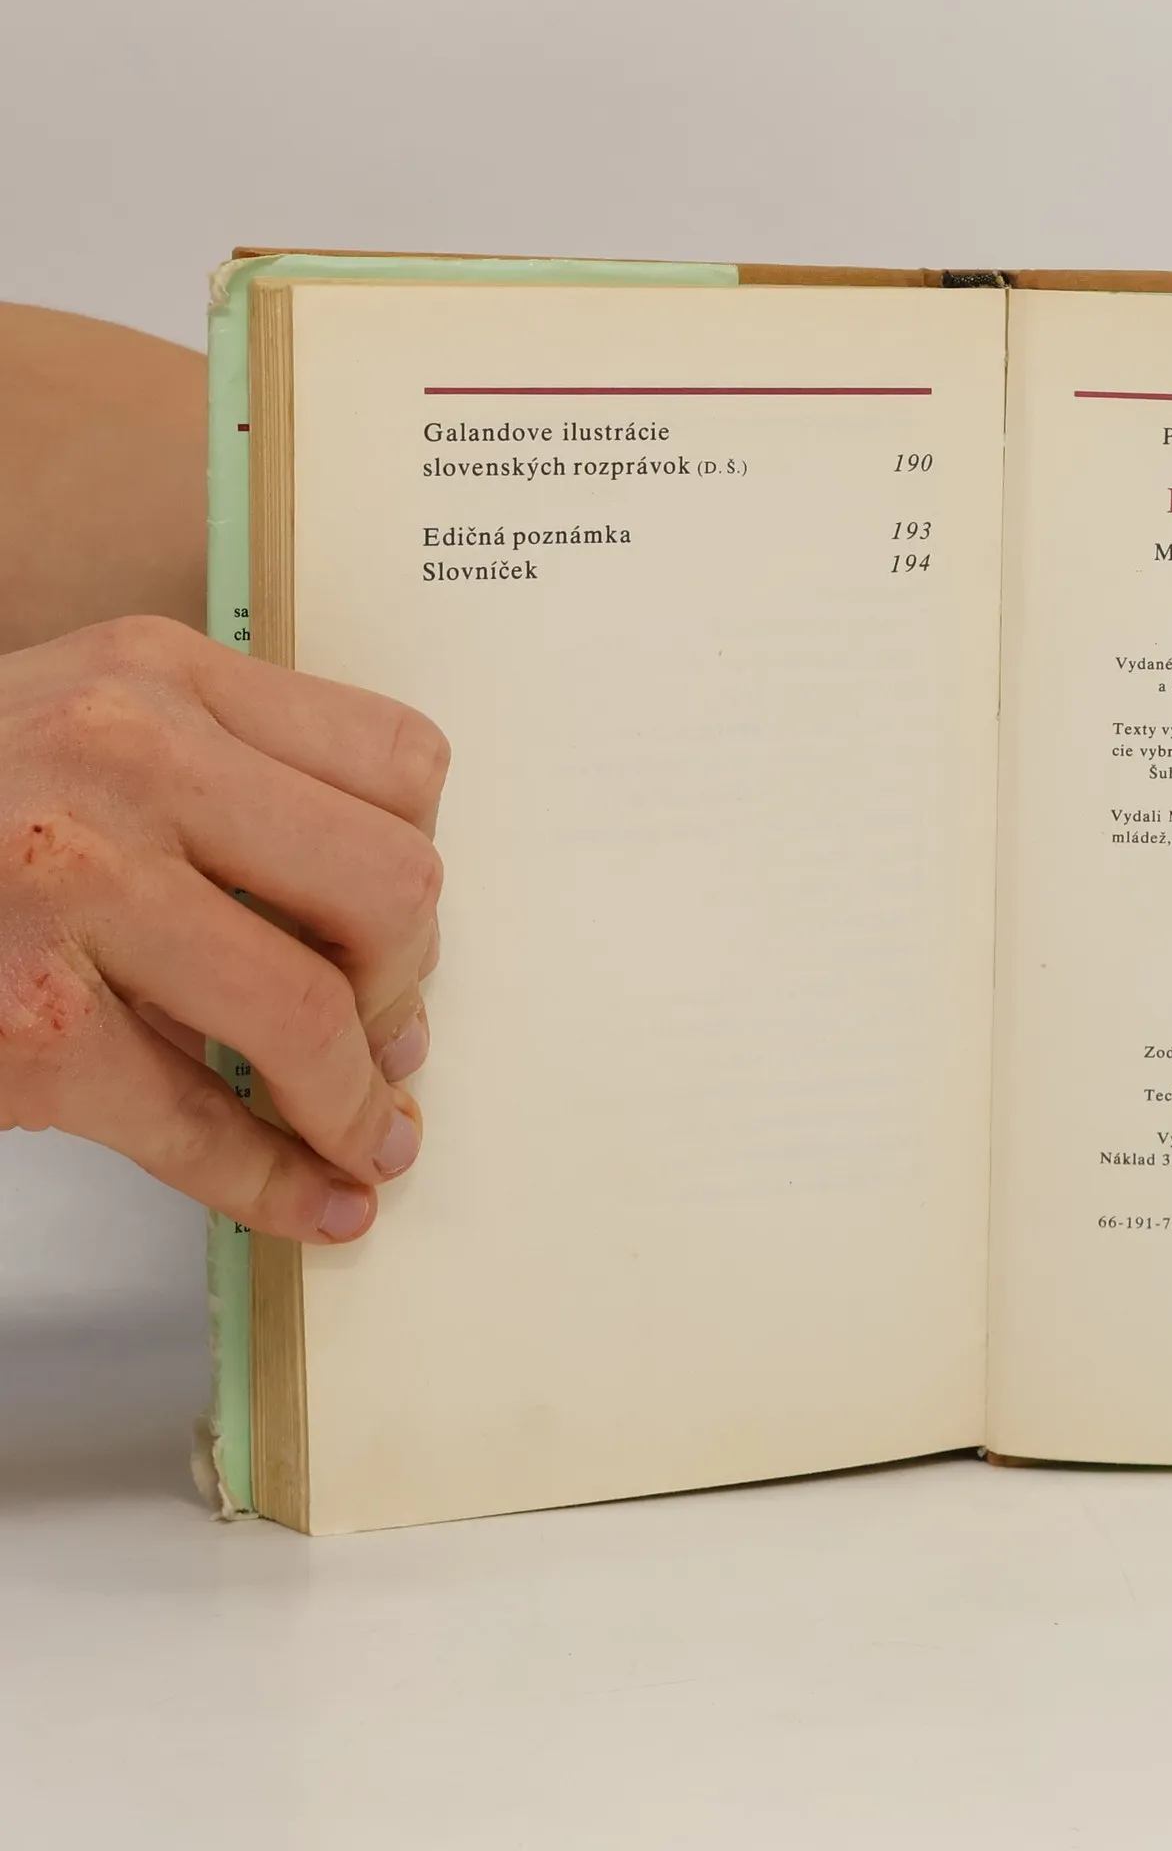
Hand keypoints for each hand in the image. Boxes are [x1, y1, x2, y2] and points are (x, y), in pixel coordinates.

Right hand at [0, 617, 447, 1240]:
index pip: (401, 764)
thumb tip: (387, 950)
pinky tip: (312, 1206)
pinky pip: (202, 1122)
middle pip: (393, 885)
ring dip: (356, 1101)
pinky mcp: (22, 1024)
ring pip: (313, 1014)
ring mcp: (68, 887)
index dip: (420, 865)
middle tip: (383, 1035)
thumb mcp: (80, 731)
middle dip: (405, 983)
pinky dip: (273, 1183)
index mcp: (159, 677)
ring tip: (365, 1137)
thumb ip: (222, 789)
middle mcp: (125, 759)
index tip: (391, 934)